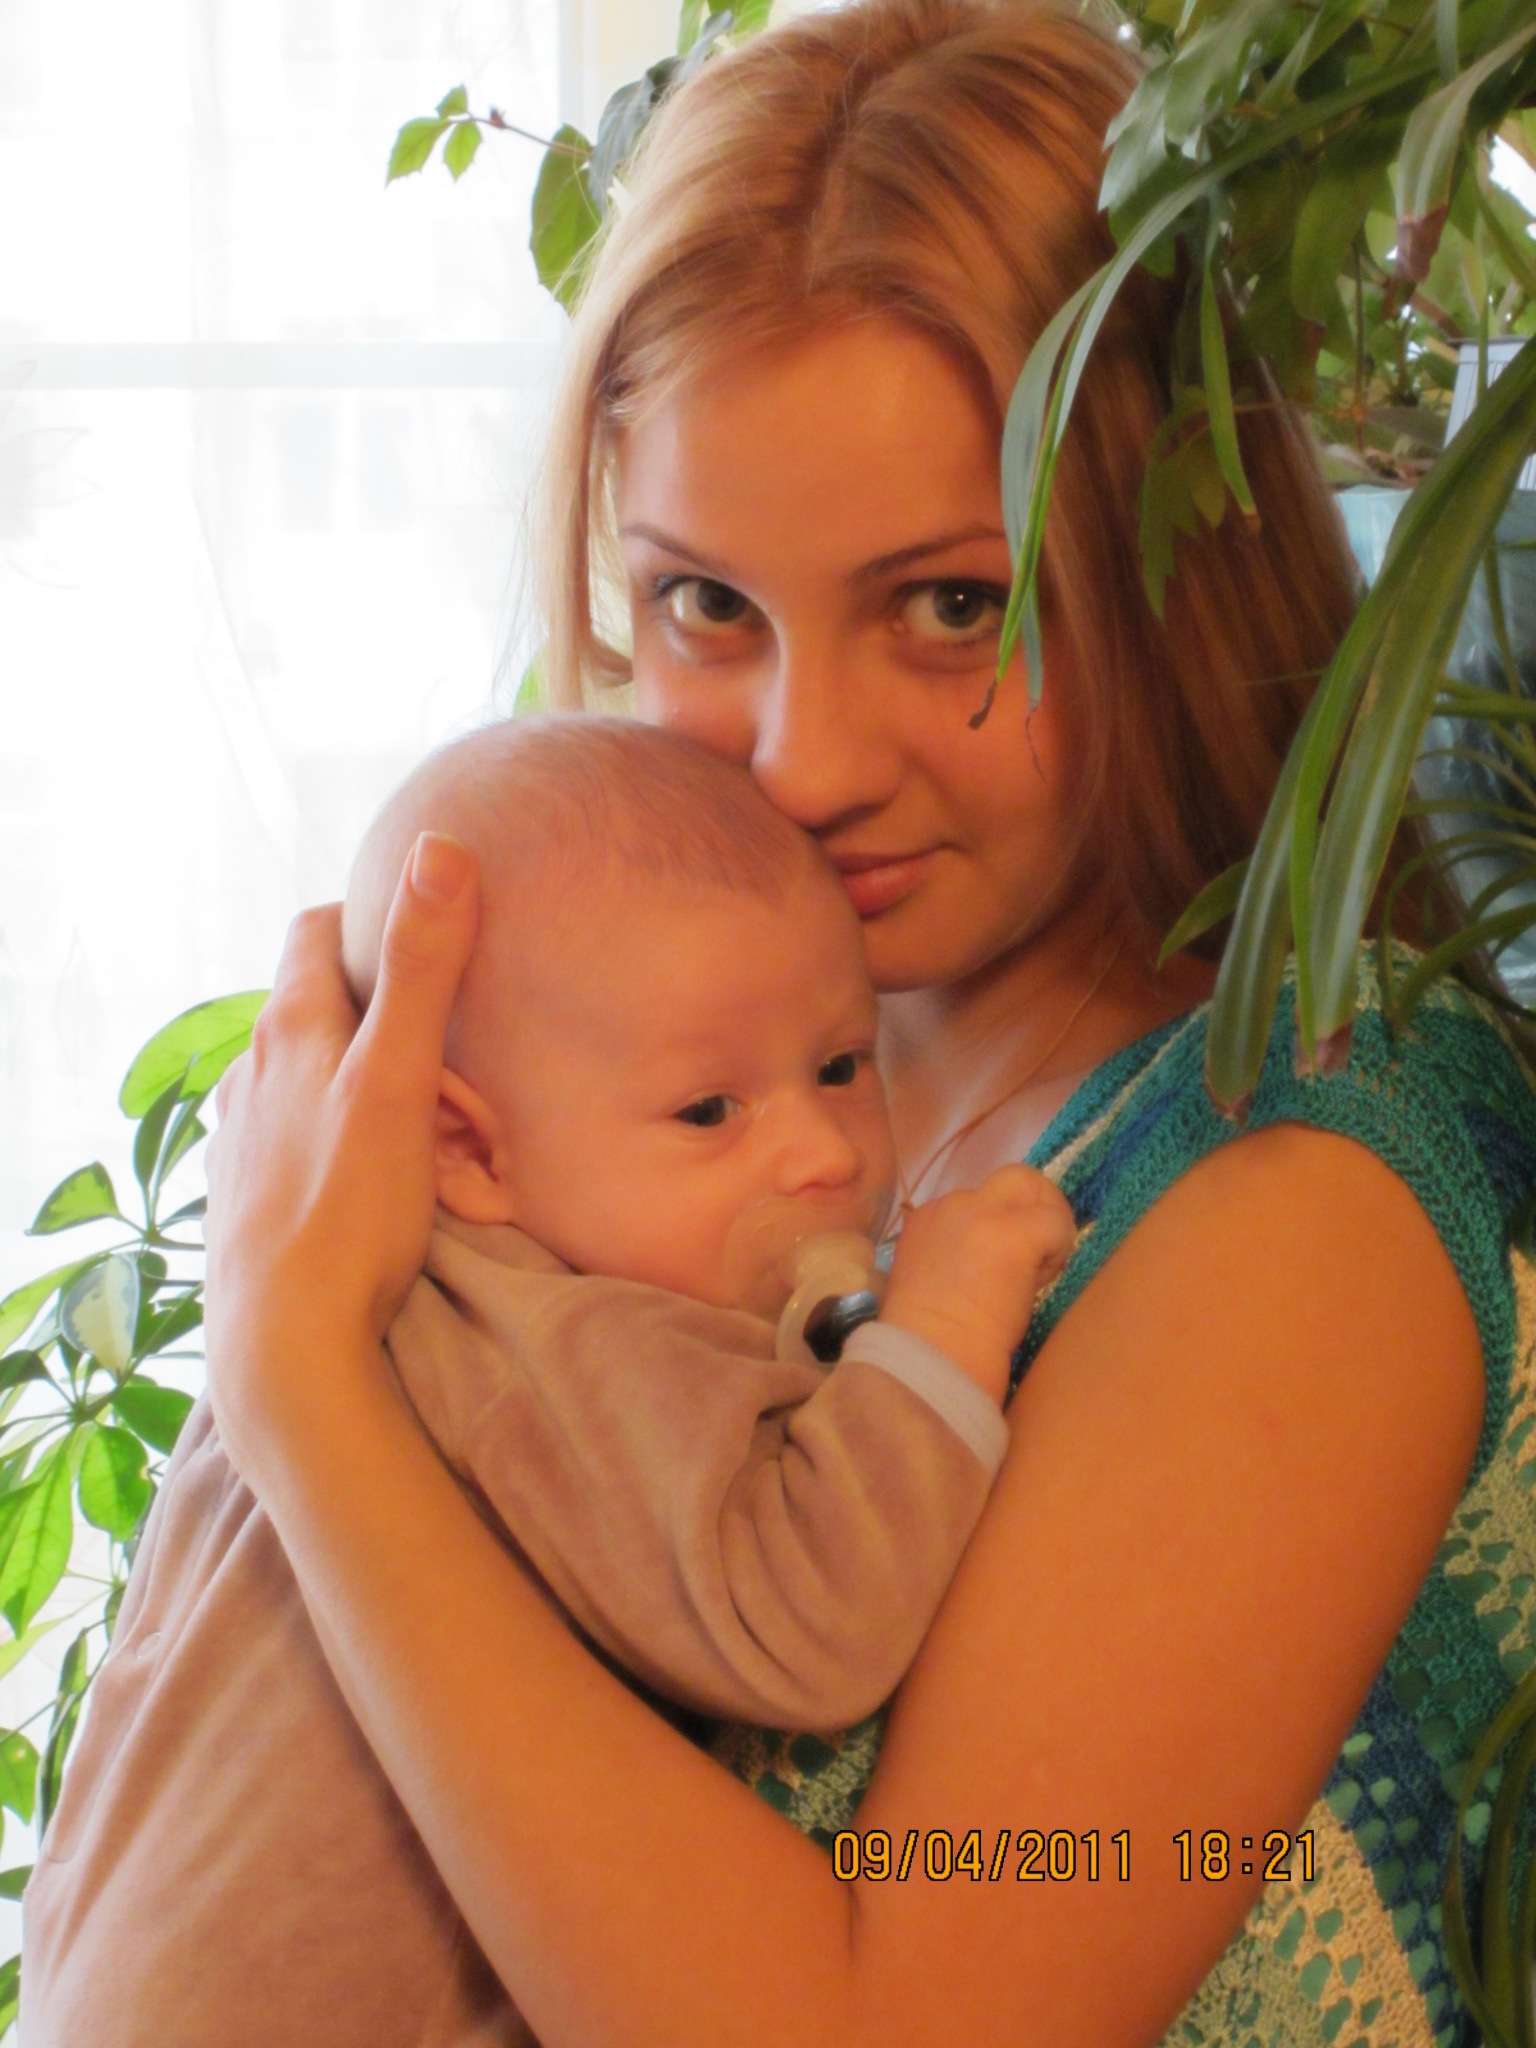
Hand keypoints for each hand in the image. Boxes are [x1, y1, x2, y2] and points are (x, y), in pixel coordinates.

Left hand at [203, 833, 478, 1463]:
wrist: (285, 1347)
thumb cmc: (349, 1210)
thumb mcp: (402, 1079)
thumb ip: (424, 966)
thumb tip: (440, 849)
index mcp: (287, 1030)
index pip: (313, 932)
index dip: (367, 922)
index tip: (426, 945)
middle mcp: (248, 1074)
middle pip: (315, 1008)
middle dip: (381, 1017)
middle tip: (449, 1059)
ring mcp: (239, 1139)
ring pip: (307, 1080)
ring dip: (361, 1085)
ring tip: (423, 1129)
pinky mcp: (243, 1199)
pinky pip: (296, 1143)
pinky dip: (338, 1142)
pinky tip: (373, 1185)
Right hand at [881, 1164, 1076, 1402]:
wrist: (932, 1356)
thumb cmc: (928, 1337)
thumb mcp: (932, 1280)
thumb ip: (954, 1257)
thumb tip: (994, 1263)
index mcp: (925, 1220)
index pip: (977, 1201)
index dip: (998, 1228)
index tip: (1000, 1267)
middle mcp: (951, 1206)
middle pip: (1010, 1180)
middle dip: (1032, 1206)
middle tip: (1039, 1248)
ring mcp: (982, 1213)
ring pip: (1032, 1186)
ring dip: (1046, 1220)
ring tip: (1041, 1267)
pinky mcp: (1014, 1233)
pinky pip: (1055, 1222)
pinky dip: (1060, 1247)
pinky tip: (1044, 1280)